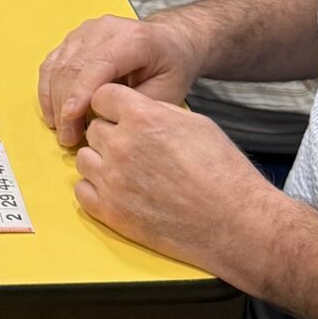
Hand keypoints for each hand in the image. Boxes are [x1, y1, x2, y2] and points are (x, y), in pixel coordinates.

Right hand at [39, 12, 202, 145]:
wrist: (170, 41)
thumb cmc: (172, 66)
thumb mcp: (168, 90)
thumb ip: (135, 105)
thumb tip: (103, 122)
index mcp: (133, 38)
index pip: (98, 64)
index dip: (80, 92)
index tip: (69, 119)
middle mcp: (105, 28)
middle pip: (73, 66)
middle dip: (65, 106)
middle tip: (68, 138)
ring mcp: (86, 31)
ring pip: (58, 66)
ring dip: (54, 101)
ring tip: (62, 130)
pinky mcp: (74, 38)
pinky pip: (52, 63)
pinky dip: (48, 90)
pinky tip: (53, 112)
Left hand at [72, 84, 282, 278]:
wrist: (235, 222)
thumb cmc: (223, 172)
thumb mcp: (194, 123)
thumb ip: (157, 112)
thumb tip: (135, 109)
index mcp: (142, 117)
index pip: (101, 95)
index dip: (113, 105)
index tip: (121, 115)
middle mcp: (121, 145)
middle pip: (93, 128)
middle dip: (110, 133)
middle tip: (135, 148)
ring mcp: (112, 181)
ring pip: (84, 158)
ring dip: (100, 161)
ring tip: (127, 170)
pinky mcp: (110, 212)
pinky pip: (82, 191)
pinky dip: (96, 189)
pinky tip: (118, 191)